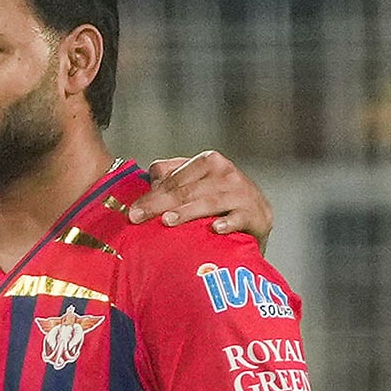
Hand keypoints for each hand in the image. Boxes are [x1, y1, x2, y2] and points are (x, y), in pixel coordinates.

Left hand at [128, 151, 272, 251]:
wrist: (254, 220)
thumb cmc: (216, 202)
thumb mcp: (192, 184)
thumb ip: (169, 177)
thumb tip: (147, 182)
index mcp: (209, 161)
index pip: (174, 179)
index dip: (152, 195)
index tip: (133, 210)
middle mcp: (227, 173)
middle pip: (187, 191)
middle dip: (160, 205)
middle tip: (138, 218)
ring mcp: (243, 194)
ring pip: (209, 203)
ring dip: (187, 212)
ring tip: (167, 221)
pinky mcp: (257, 215)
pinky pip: (239, 218)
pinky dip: (228, 223)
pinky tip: (215, 228)